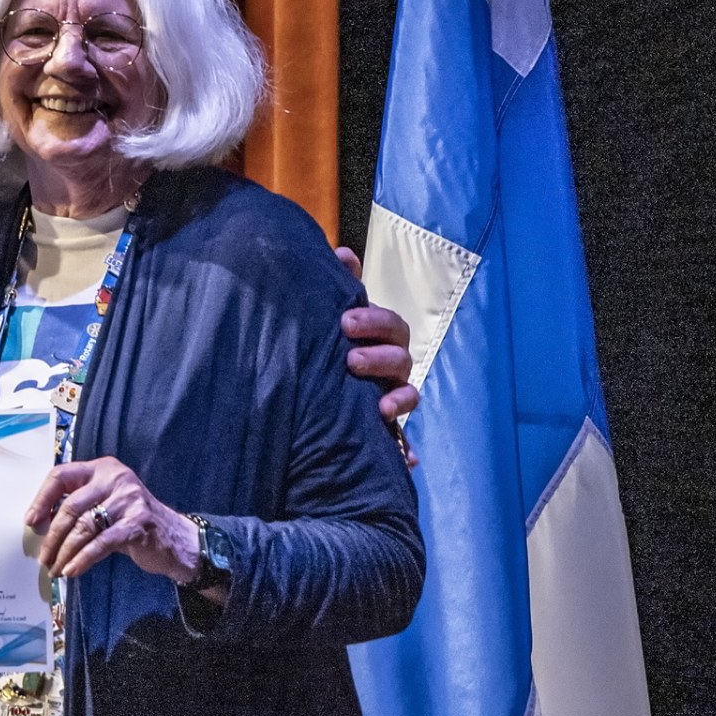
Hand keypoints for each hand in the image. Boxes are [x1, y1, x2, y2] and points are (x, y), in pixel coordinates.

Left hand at [24, 457, 200, 582]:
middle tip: (43, 557)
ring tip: (55, 567)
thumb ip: (79, 505)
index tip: (31, 521)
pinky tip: (72, 570)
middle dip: (52, 536)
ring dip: (65, 551)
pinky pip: (101, 543)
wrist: (175, 539)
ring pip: (84, 527)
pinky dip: (82, 559)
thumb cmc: (131, 521)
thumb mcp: (106, 503)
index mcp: (102, 468)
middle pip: (70, 506)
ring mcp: (129, 500)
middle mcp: (115, 478)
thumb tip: (41, 523)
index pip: (61, 475)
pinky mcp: (138, 524)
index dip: (42, 499)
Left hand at [336, 247, 419, 465]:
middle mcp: (389, 365)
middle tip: (351, 359)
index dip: (375, 321)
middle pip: (401, 358)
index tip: (346, 321)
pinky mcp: (384, 427)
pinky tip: (407, 461)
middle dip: (380, 357)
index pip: (390, 324)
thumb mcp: (328, 313)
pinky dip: (405, 450)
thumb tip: (343, 253)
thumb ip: (337, 283)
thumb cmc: (326, 339)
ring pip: (407, 395)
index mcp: (377, 336)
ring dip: (397, 399)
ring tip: (378, 405)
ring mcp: (389, 394)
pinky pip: (401, 440)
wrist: (308, 382)